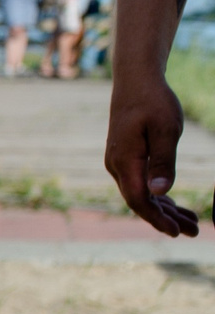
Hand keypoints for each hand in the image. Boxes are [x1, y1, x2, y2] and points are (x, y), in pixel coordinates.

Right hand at [105, 75, 201, 236]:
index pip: (139, 200)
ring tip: (192, 221)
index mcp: (125, 161)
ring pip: (140, 194)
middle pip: (140, 201)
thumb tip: (160, 192)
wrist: (135, 81)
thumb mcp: (166, 130)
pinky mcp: (125, 158)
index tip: (178, 232)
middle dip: (166, 219)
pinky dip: (158, 195)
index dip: (158, 219)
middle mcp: (117, 166)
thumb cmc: (154, 102)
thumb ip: (163, 162)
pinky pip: (140, 183)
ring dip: (165, 210)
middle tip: (195, 232)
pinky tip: (173, 202)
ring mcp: (119, 163)